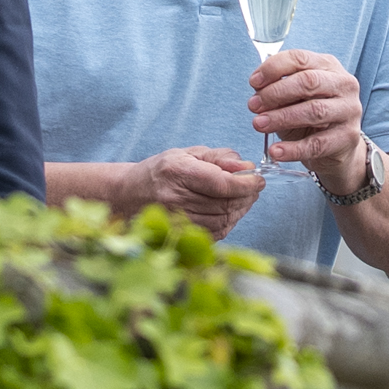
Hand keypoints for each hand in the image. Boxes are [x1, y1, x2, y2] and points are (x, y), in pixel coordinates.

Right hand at [129, 145, 270, 237]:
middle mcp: (175, 198)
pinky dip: (228, 223)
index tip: (258, 180)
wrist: (129, 195)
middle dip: (247, 196)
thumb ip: (220, 158)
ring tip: (242, 198)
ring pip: (223, 220)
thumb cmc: (160, 172)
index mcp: (178, 172)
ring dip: (240, 210)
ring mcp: (176, 220)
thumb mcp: (188, 153)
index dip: (246, 184)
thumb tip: (246, 168)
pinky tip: (228, 211)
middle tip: (253, 188)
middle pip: (225, 203)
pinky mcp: (180, 235)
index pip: (222, 183)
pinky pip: (215, 233)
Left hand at [246, 46, 378, 201]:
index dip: (273, 68)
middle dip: (275, 93)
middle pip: (308, 82)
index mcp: (328, 66)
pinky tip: (275, 151)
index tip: (253, 82)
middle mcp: (344, 84)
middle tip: (253, 105)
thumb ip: (279, 91)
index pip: (300, 59)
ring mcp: (349, 110)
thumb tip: (257, 91)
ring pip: (313, 111)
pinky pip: (317, 144)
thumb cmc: (311, 117)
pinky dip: (293, 149)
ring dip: (281, 118)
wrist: (337, 148)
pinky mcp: (348, 137)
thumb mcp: (294, 98)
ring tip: (259, 124)